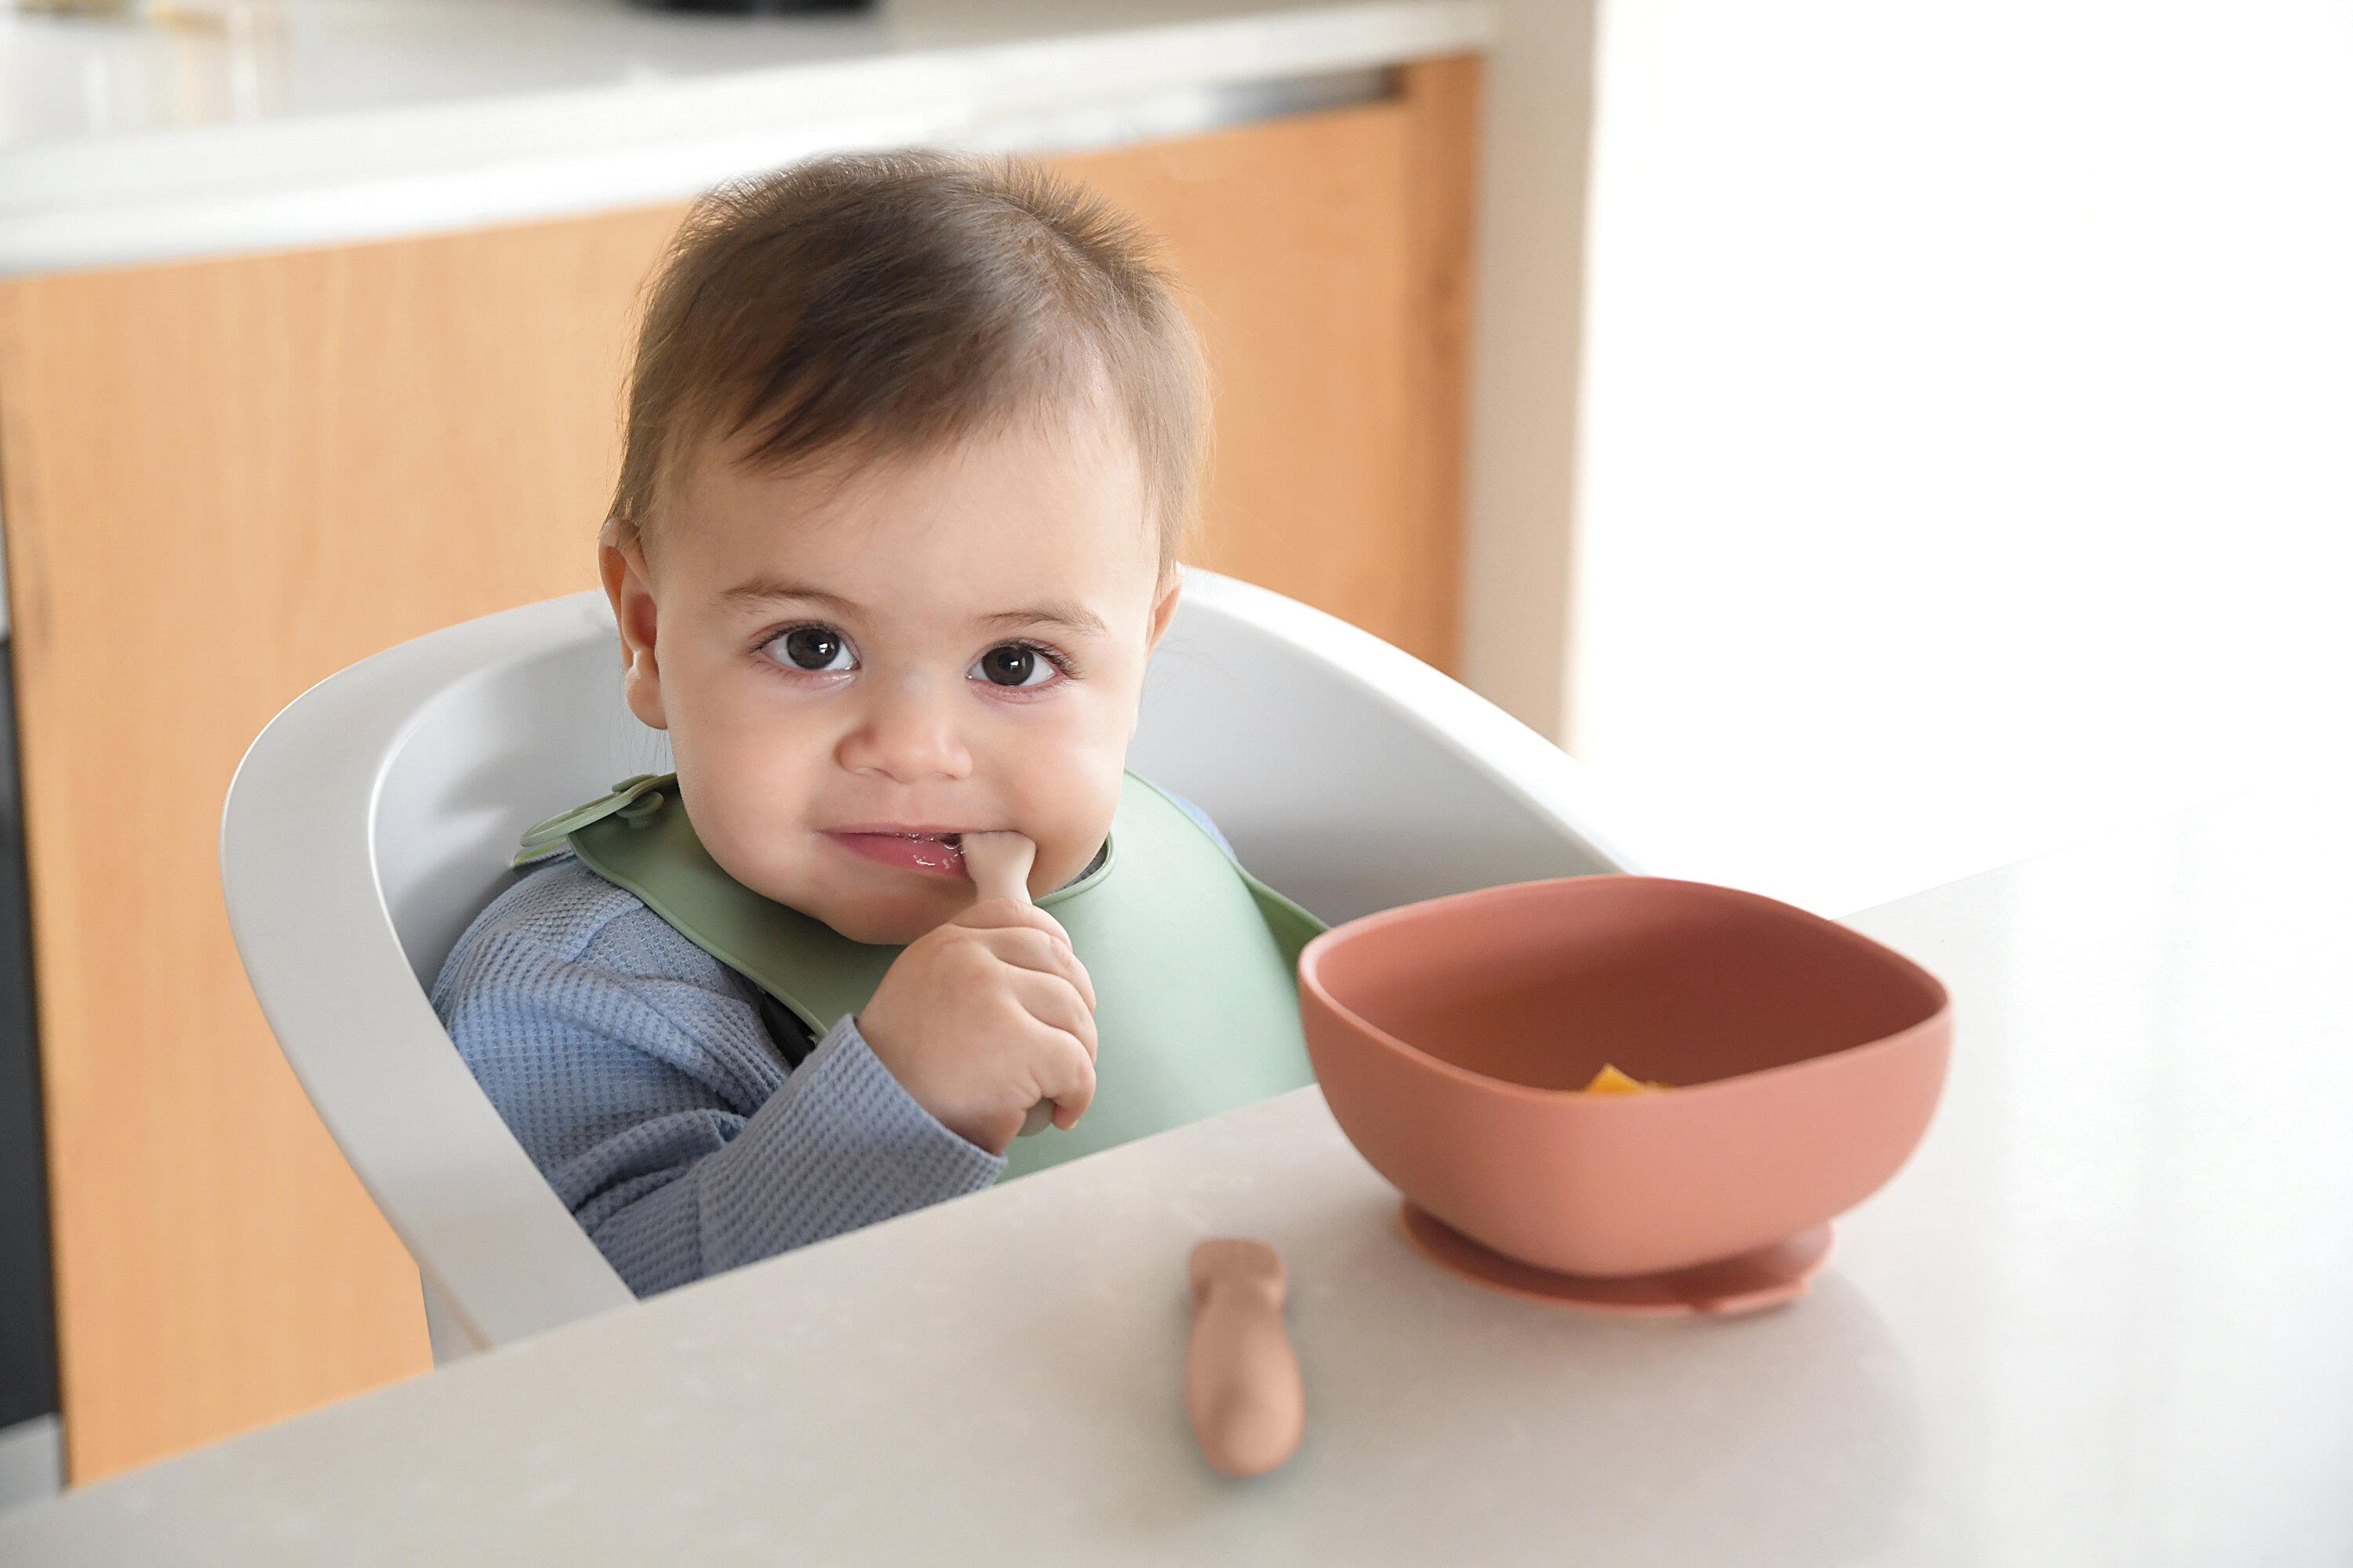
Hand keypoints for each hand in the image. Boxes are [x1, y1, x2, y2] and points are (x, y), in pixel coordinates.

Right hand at [855, 897, 1098, 1154]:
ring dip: (1082, 1056)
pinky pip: (1075, 1062)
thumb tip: (1045, 965)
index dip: (1057, 948)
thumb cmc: (904, 1073)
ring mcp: (992, 995)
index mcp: (948, 942)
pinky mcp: (1016, 1043)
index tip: (1068, 984)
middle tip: (1072, 1052)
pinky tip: (1064, 1112)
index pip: (1020, 918)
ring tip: (1063, 1088)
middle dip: (1079, 1011)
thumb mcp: (923, 994)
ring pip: (1075, 1013)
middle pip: (1060, 965)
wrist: (870, 1121)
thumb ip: (969, 972)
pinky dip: (1080, 1093)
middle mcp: (968, 957)